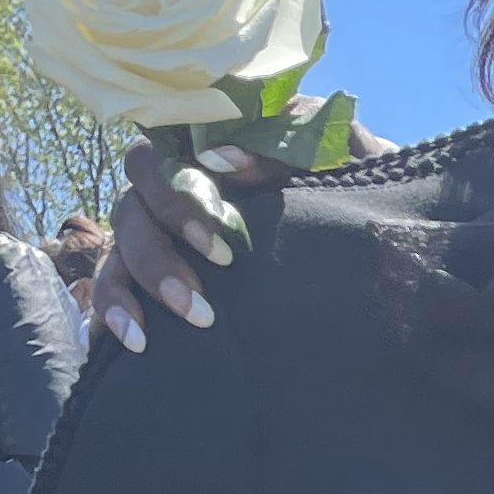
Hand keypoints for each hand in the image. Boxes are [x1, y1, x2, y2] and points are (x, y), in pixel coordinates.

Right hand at [90, 117, 400, 353]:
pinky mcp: (155, 279)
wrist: (383, 241)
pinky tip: (122, 345)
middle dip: (158, 260)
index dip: (179, 205)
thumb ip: (280, 149)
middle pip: (131, 212)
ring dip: (131, 292)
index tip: (222, 250)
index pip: (158, 163)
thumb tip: (219, 162)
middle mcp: (172, 195)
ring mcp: (160, 236)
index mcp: (205, 159)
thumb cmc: (348, 184)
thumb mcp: (331, 160)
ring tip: (152, 338)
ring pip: (117, 253)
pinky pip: (112, 291)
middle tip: (201, 307)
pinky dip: (110, 314)